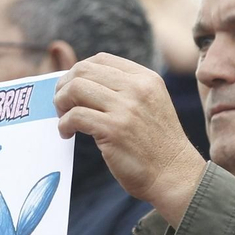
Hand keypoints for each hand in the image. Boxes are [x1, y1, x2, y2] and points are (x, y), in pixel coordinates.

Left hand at [55, 53, 206, 224]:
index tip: (72, 88)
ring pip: (75, 89)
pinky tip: (67, 133)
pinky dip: (64, 124)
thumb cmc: (157, 145)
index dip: (79, 71)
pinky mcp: (113, 130)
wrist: (174, 174)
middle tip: (61, 104)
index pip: (101, 59)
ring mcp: (125, 109)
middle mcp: (136, 88)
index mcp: (146, 78)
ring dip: (61, 103)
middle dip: (64, 85)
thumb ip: (125, 90)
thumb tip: (82, 82)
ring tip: (63, 118)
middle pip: (83, 70)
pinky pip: (75, 116)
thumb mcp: (150, 104)